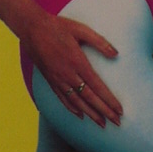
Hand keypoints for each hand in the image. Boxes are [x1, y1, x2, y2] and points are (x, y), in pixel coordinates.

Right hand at [23, 10, 122, 127]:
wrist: (32, 29)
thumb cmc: (59, 27)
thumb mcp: (81, 30)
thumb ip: (99, 42)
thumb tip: (116, 54)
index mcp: (78, 62)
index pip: (97, 87)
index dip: (109, 100)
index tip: (120, 111)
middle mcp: (68, 75)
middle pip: (89, 98)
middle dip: (104, 112)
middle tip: (117, 123)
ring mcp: (58, 79)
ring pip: (76, 102)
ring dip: (90, 114)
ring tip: (102, 124)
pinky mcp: (50, 80)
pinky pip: (63, 98)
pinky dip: (72, 109)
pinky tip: (80, 115)